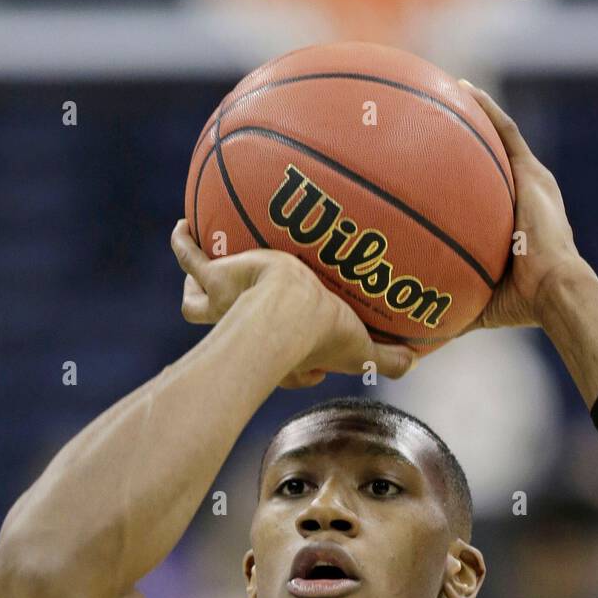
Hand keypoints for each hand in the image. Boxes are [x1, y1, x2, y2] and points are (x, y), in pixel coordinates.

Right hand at [171, 221, 417, 388]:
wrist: (290, 311)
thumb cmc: (324, 335)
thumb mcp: (361, 349)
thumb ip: (386, 357)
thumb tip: (413, 363)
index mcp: (278, 351)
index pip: (281, 367)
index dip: (297, 372)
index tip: (313, 370)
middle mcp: (242, 329)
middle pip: (224, 331)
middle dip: (225, 324)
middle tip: (233, 311)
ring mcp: (223, 304)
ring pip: (195, 303)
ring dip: (195, 290)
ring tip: (198, 269)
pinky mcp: (215, 277)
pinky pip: (190, 256)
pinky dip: (184, 242)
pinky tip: (183, 224)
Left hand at [456, 82, 588, 332]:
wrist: (556, 291)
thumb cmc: (524, 305)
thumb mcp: (480, 305)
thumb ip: (452, 309)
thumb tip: (417, 337)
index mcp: (518, 222)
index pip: (490, 192)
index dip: (466, 178)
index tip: (439, 167)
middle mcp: (528, 195)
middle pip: (494, 159)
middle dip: (468, 139)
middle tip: (436, 121)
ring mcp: (532, 182)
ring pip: (499, 138)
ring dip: (475, 114)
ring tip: (446, 92)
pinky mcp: (533, 174)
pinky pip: (506, 133)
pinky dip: (486, 111)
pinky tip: (463, 89)